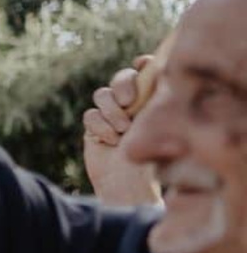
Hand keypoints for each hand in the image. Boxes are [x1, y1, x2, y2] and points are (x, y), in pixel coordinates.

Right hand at [82, 58, 163, 207]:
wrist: (129, 187)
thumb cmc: (155, 163)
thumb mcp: (162, 128)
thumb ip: (156, 102)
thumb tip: (153, 73)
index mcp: (155, 100)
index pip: (148, 71)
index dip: (144, 64)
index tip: (143, 66)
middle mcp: (133, 105)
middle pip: (122, 77)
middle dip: (123, 85)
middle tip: (129, 103)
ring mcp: (111, 116)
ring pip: (102, 94)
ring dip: (111, 111)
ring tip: (122, 131)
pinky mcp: (93, 129)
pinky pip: (90, 115)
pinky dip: (99, 127)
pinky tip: (109, 142)